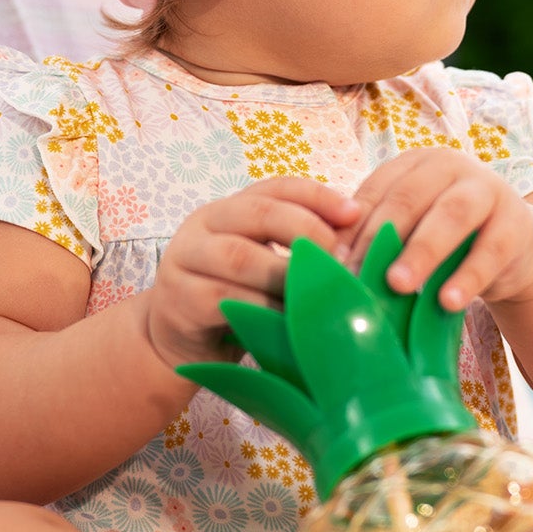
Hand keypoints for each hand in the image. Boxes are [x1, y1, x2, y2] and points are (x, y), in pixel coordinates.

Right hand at [146, 178, 360, 368]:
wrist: (176, 344)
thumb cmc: (234, 300)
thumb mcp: (263, 267)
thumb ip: (295, 248)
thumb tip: (356, 238)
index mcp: (228, 209)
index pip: (277, 188)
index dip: (319, 196)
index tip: (355, 213)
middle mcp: (203, 225)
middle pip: (260, 213)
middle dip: (307, 232)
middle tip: (341, 259)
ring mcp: (185, 260)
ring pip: (243, 257)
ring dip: (288, 275)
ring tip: (321, 291)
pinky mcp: (180, 299)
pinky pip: (227, 299)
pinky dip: (264, 309)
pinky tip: (291, 321)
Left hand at [341, 151, 532, 310]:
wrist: (514, 249)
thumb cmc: (447, 240)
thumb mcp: (412, 230)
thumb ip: (379, 236)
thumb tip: (332, 265)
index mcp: (416, 163)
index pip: (377, 190)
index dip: (353, 227)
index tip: (332, 264)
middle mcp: (452, 166)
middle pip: (410, 199)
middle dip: (381, 238)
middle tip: (358, 274)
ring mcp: (487, 190)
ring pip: (451, 216)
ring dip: (422, 252)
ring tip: (397, 285)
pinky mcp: (516, 222)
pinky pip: (490, 251)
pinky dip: (467, 278)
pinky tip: (448, 302)